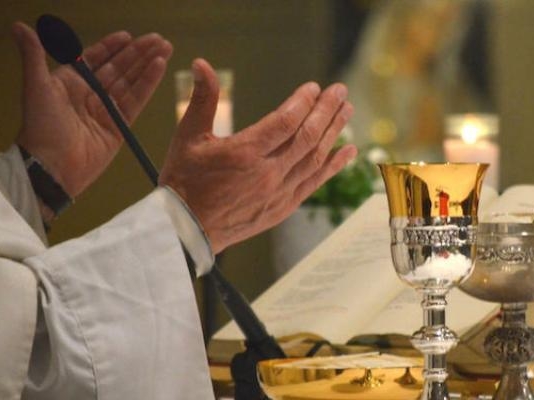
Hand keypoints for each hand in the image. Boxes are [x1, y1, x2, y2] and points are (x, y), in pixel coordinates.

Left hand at [12, 22, 171, 197]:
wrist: (52, 166)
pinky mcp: (120, 126)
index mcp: (70, 82)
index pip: (95, 59)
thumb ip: (33, 56)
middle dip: (138, 52)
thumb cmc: (42, 126)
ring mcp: (106, 110)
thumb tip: (20, 26)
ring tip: (166, 48)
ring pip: (131, 81)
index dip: (112, 46)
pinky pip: (136, 100)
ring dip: (148, 64)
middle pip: (119, 68)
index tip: (128, 36)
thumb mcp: (36, 87)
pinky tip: (159, 67)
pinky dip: (148, 83)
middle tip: (159, 39)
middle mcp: (90, 94)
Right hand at [160, 59, 355, 253]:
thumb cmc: (184, 182)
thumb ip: (202, 99)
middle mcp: (267, 173)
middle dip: (326, 111)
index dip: (303, 102)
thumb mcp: (188, 137)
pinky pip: (315, 182)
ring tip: (347, 111)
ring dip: (333, 132)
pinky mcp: (284, 206)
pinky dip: (334, 166)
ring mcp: (279, 192)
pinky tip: (348, 151)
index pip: (285, 122)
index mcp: (244, 153)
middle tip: (341, 92)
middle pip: (307, 137)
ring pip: (315, 158)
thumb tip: (200, 63)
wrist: (186, 230)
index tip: (314, 88)